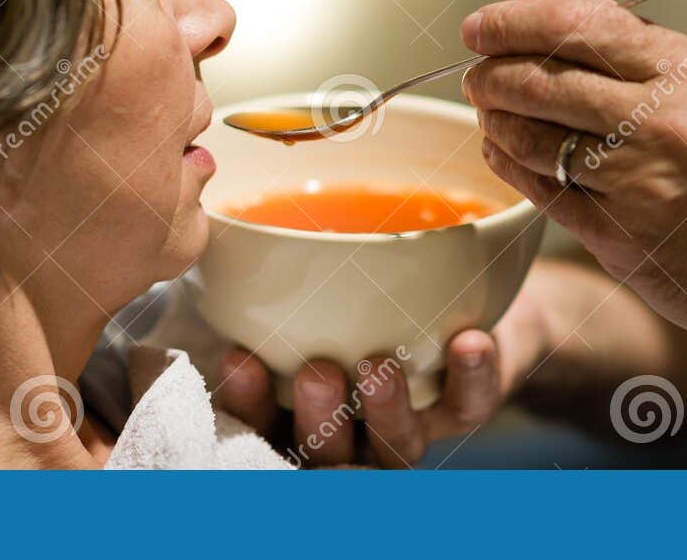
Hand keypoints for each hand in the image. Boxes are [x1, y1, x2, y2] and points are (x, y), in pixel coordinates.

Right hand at [213, 282, 549, 467]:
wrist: (464, 300)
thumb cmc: (365, 296)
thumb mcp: (317, 290)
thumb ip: (275, 286)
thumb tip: (215, 235)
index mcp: (306, 411)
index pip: (265, 423)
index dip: (249, 403)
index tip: (239, 359)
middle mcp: (357, 432)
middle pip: (331, 452)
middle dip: (320, 418)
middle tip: (316, 373)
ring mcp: (414, 425)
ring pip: (398, 443)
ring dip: (388, 408)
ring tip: (379, 364)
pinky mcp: (465, 408)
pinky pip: (470, 405)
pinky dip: (471, 377)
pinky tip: (467, 341)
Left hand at [460, 0, 686, 356]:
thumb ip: (617, 32)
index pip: (576, 25)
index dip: (512, 22)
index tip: (478, 27)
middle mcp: (663, 121)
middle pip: (541, 81)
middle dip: (489, 73)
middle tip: (475, 73)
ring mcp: (639, 184)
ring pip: (532, 139)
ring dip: (493, 121)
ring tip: (489, 112)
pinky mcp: (621, 239)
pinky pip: (542, 194)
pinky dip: (510, 166)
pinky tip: (502, 152)